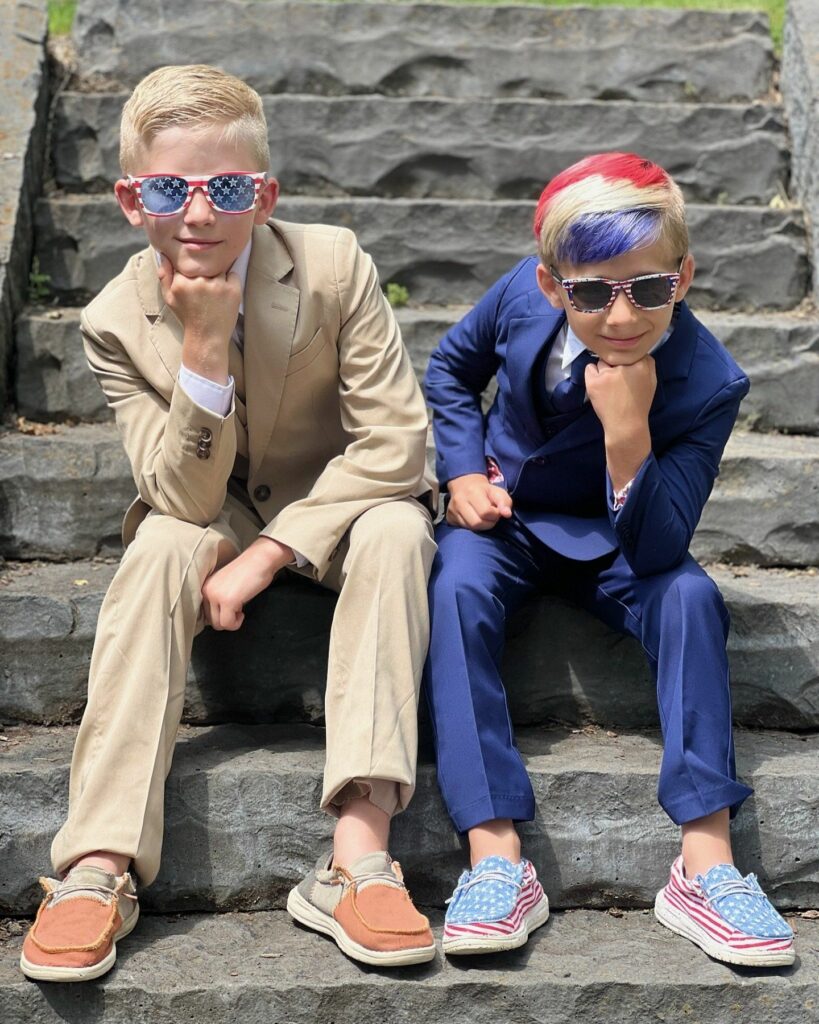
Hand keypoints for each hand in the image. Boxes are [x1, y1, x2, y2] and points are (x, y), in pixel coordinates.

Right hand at [157, 253, 240, 380]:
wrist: (207, 337)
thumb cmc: (188, 317)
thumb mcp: (170, 298)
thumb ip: (165, 276)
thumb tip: (165, 255)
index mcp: (182, 282)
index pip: (187, 261)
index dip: (191, 266)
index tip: (193, 275)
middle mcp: (200, 282)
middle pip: (204, 262)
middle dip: (204, 270)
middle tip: (205, 285)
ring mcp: (218, 285)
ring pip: (219, 267)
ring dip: (218, 275)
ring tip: (214, 291)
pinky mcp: (233, 290)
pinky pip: (233, 274)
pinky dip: (230, 281)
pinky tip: (224, 294)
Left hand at [201, 537, 293, 630]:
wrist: (260, 559)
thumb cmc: (249, 572)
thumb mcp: (226, 585)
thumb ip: (218, 599)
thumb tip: (218, 620)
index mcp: (205, 586)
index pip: (205, 614)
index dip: (220, 615)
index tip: (231, 610)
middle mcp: (207, 591)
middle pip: (211, 621)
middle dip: (226, 619)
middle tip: (237, 609)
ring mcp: (216, 596)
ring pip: (218, 624)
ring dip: (232, 622)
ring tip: (240, 610)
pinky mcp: (228, 601)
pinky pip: (228, 624)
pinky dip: (237, 623)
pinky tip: (242, 612)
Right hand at [446, 473, 512, 530]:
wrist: (465, 485)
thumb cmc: (485, 491)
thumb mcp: (498, 492)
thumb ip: (505, 503)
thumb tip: (507, 514)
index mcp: (472, 492)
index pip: (485, 512)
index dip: (494, 514)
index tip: (496, 511)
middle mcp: (459, 501)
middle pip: (477, 523)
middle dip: (488, 523)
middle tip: (490, 517)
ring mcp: (452, 510)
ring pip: (470, 528)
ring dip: (481, 526)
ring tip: (484, 518)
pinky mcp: (449, 518)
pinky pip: (463, 528)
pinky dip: (472, 527)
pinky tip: (475, 519)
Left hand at [584, 355, 656, 437]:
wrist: (626, 424)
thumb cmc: (640, 404)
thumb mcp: (652, 382)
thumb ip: (648, 364)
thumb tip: (639, 352)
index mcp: (641, 365)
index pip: (631, 353)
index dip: (629, 362)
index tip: (629, 373)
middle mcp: (623, 367)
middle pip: (616, 356)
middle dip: (617, 365)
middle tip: (618, 382)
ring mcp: (607, 374)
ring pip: (602, 361)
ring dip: (604, 370)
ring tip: (609, 386)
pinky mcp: (594, 382)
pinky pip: (589, 368)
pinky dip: (592, 374)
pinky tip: (599, 386)